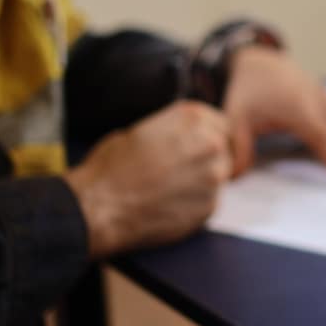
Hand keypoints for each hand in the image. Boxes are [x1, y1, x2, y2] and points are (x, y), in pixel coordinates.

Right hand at [65, 101, 233, 257]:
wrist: (101, 208)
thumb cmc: (110, 169)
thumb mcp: (138, 130)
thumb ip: (172, 131)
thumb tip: (181, 139)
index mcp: (192, 117)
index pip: (221, 123)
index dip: (208, 135)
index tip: (196, 146)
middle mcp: (209, 143)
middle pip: (225, 149)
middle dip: (207, 158)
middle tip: (181, 170)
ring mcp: (213, 176)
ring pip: (220, 175)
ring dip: (203, 180)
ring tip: (171, 188)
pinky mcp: (210, 206)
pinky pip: (210, 200)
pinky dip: (196, 203)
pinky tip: (170, 204)